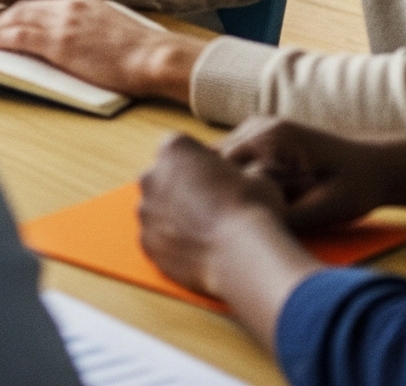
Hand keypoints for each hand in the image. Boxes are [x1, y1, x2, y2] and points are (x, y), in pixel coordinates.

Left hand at [0, 0, 204, 104]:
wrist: (156, 58)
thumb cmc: (145, 54)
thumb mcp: (115, 30)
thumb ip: (94, 29)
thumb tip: (83, 41)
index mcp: (85, 1)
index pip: (44, 4)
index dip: (23, 11)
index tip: (9, 17)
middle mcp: (70, 6)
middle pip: (25, 7)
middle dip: (2, 16)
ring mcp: (62, 23)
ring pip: (16, 19)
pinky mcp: (58, 43)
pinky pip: (18, 38)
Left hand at [139, 134, 320, 346]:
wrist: (244, 256)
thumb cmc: (253, 211)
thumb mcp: (259, 176)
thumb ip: (243, 171)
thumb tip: (253, 174)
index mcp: (174, 148)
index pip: (181, 151)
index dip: (201, 167)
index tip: (216, 182)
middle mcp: (152, 175)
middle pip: (163, 178)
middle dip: (181, 191)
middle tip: (210, 209)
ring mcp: (146, 210)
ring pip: (157, 210)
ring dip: (174, 218)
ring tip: (205, 234)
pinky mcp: (147, 242)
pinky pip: (157, 240)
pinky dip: (171, 245)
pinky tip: (196, 252)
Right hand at [221, 118, 394, 231]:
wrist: (376, 168)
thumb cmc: (356, 189)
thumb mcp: (326, 209)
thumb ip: (287, 216)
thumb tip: (251, 228)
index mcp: (273, 138)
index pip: (221, 163)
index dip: (216, 194)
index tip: (219, 222)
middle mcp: (259, 126)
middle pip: (213, 158)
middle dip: (215, 188)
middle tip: (221, 221)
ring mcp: (258, 127)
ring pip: (220, 157)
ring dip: (223, 184)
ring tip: (233, 213)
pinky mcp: (261, 137)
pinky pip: (233, 157)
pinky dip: (233, 179)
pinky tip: (245, 201)